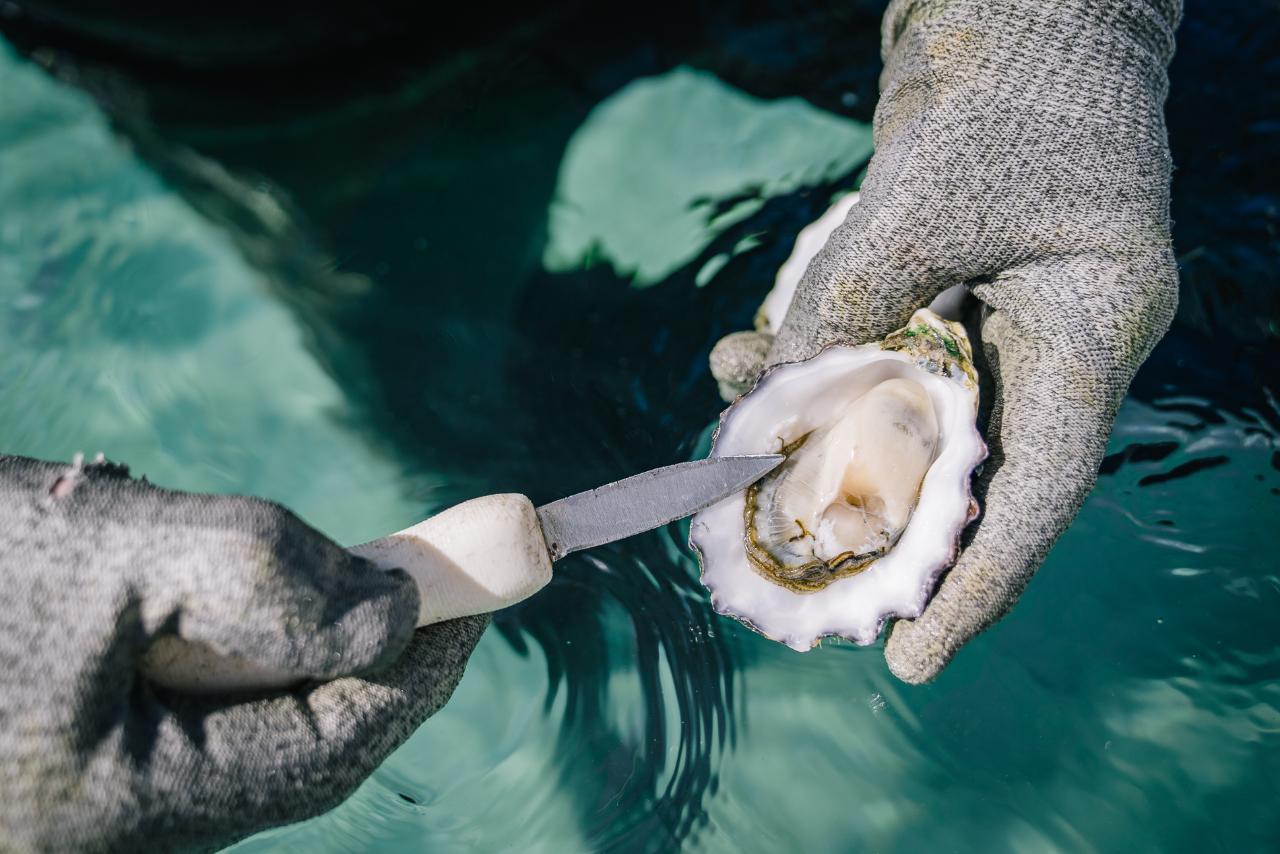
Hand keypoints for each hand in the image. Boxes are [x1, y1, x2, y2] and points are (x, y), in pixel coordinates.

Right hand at [0, 454, 485, 850]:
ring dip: (301, 644)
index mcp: (121, 807)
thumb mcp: (95, 550)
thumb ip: (255, 574)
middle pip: (293, 741)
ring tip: (336, 567)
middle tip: (429, 568)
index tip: (486, 589)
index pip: (328, 746)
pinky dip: (236, 648)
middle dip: (369, 653)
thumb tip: (392, 610)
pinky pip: (188, 712)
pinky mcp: (74, 757)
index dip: (422, 666)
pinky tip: (229, 593)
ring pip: (242, 725)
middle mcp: (113, 827)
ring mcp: (91, 798)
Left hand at [710, 0, 1180, 681]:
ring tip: (735, 452)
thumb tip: (771, 397)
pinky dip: (807, 371)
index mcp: (1090, 334)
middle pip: (968, 475)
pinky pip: (873, 362)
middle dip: (883, 534)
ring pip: (904, 421)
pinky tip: (737, 363)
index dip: (979, 583)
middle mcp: (1045, 347)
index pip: (1041, 489)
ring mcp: (993, 324)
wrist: (1022, 14)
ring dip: (815, 441)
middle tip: (808, 593)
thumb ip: (853, 304)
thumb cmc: (1006, 90)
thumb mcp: (927, 201)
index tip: (917, 657)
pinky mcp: (939, 298)